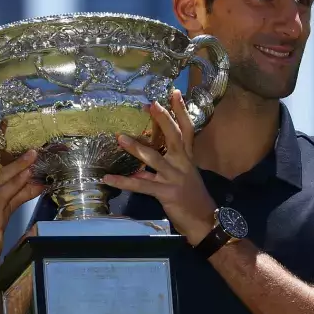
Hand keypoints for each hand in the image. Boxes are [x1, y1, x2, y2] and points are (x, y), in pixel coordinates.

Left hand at [102, 90, 216, 244]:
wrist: (205, 221)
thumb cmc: (194, 198)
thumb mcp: (186, 176)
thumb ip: (170, 164)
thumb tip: (149, 157)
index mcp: (188, 159)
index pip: (187, 130)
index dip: (181, 111)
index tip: (174, 92)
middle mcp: (182, 164)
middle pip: (174, 137)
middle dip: (163, 120)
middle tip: (151, 104)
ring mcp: (174, 177)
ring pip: (153, 158)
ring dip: (135, 148)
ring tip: (120, 138)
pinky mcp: (165, 192)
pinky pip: (141, 185)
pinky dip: (124, 182)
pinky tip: (108, 178)